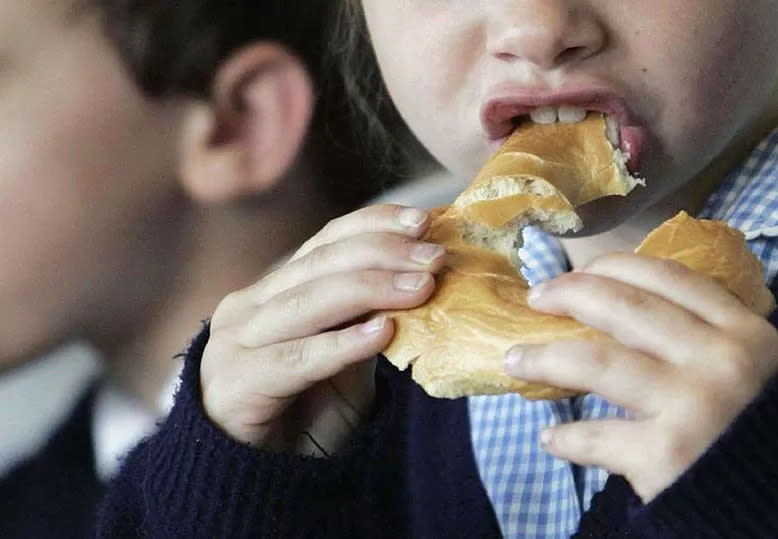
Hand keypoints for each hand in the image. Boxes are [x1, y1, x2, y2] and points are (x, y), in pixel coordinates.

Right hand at [200, 205, 444, 455]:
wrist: (256, 478)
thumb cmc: (306, 412)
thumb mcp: (348, 356)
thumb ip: (371, 317)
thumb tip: (426, 280)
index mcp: (278, 289)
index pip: (327, 241)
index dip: (376, 224)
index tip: (425, 221)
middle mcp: (252, 304)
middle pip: (322, 263)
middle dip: (384, 254)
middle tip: (435, 258)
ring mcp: (237, 341)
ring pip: (309, 302)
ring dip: (371, 289)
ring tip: (421, 288)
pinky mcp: (235, 382)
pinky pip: (296, 358)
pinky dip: (341, 344)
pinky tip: (381, 334)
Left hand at [503, 253, 777, 500]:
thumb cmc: (749, 427)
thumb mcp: (743, 367)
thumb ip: (700, 335)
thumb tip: (615, 306)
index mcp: (742, 330)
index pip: (666, 277)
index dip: (610, 267)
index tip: (574, 272)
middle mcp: (720, 359)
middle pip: (623, 306)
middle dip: (569, 294)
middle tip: (536, 299)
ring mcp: (694, 406)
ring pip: (596, 362)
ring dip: (544, 358)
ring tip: (514, 360)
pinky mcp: (668, 455)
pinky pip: (596, 436)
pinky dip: (566, 437)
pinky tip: (552, 438)